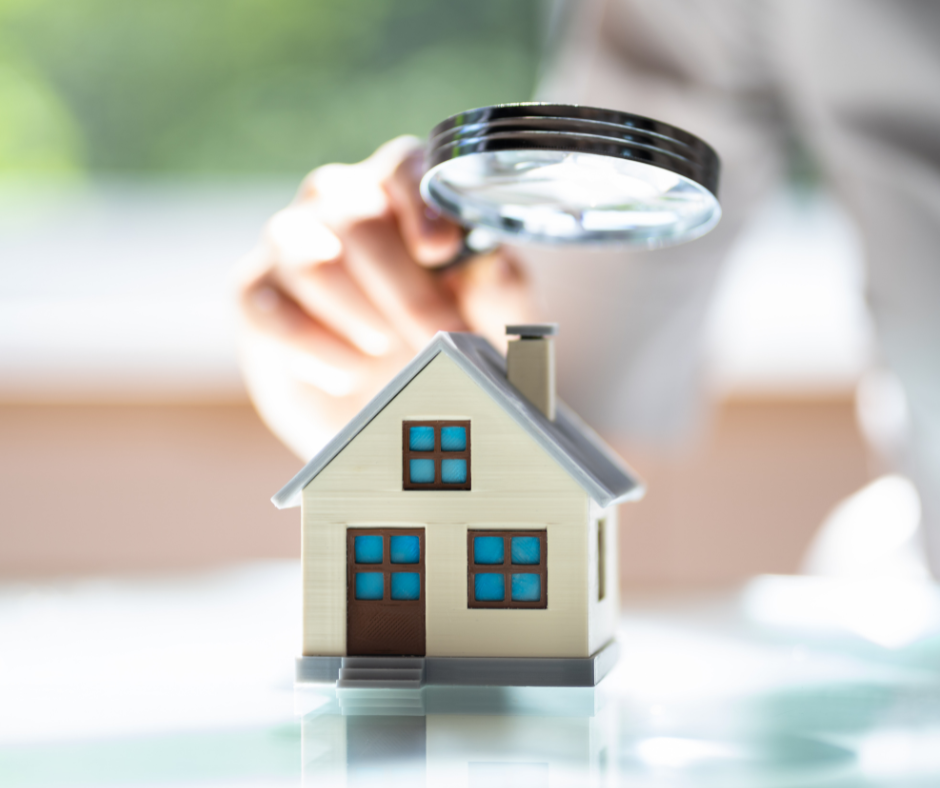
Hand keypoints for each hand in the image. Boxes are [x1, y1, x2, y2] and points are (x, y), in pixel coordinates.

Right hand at [235, 136, 535, 458]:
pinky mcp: (255, 293)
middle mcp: (339, 202)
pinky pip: (273, 312)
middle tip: (438, 342)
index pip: (404, 164)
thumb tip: (492, 265)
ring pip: (315, 263)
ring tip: (386, 353)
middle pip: (362, 223)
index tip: (440, 251)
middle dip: (408, 294)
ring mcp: (289, 242)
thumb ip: (497, 293)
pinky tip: (348, 374)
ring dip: (361, 319)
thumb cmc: (440, 339)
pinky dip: (318, 351)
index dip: (421, 203)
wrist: (381, 402)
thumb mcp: (487, 321)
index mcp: (400, 191)